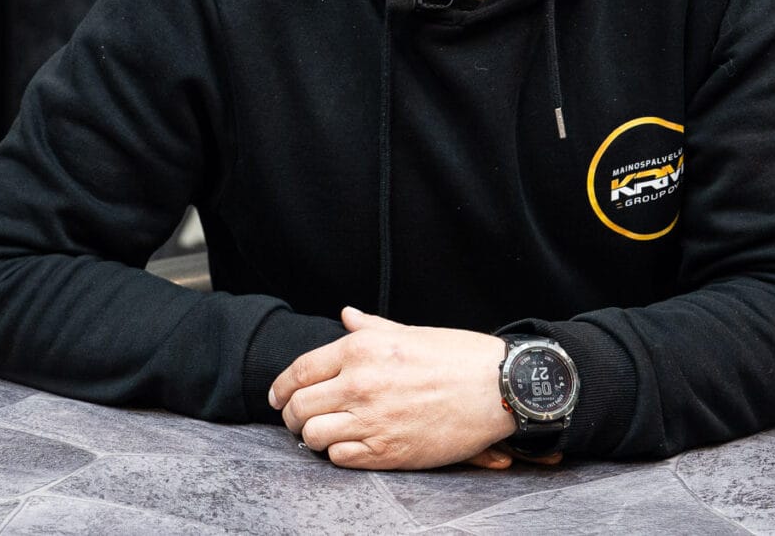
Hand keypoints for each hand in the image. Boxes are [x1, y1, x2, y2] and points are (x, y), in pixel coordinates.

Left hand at [267, 306, 519, 470]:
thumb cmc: (457, 356)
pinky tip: (348, 445)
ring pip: (313, 436)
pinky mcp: (388, 451)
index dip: (281, 386)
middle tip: (299, 418)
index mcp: (361, 350)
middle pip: (299, 406)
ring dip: (313, 436)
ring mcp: (372, 420)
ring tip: (323, 433)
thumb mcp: (408, 333)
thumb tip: (346, 316)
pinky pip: (340, 458)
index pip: (300, 370)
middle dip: (292, 415)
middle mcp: (359, 384)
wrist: (497, 388)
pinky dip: (337, 453)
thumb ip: (370, 328)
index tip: (277, 396)